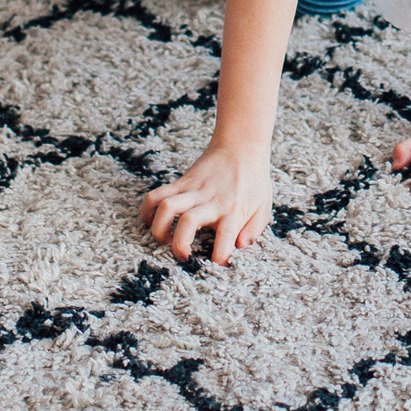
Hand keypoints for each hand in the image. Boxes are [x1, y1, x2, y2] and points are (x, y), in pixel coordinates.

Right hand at [140, 141, 272, 264]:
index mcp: (234, 209)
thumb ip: (255, 228)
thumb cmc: (254, 179)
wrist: (241, 144)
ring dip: (158, 228)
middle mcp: (212, 200)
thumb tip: (241, 246)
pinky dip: (147, 210)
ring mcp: (194, 189)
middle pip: (188, 222)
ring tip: (163, 239)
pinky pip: (157, 194)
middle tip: (182, 257)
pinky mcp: (182, 181)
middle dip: (179, 245)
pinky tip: (149, 221)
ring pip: (167, 206)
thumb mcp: (264, 204)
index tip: (215, 265)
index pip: (226, 237)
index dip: (219, 256)